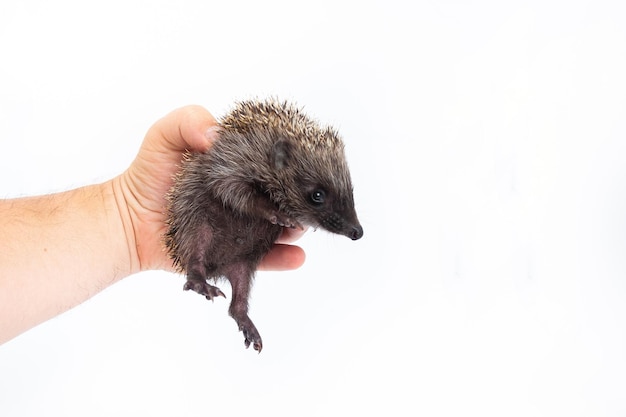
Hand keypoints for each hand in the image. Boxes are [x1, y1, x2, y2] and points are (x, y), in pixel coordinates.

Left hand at [114, 105, 305, 272]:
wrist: (130, 222)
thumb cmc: (150, 175)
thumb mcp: (165, 136)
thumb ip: (188, 121)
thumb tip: (216, 137)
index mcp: (240, 169)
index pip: (273, 163)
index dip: (291, 163)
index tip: (305, 162)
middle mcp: (248, 197)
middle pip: (284, 196)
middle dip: (301, 197)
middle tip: (309, 198)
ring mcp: (244, 227)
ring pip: (281, 227)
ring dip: (298, 226)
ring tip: (302, 224)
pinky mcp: (236, 253)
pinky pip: (264, 258)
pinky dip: (284, 258)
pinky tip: (297, 255)